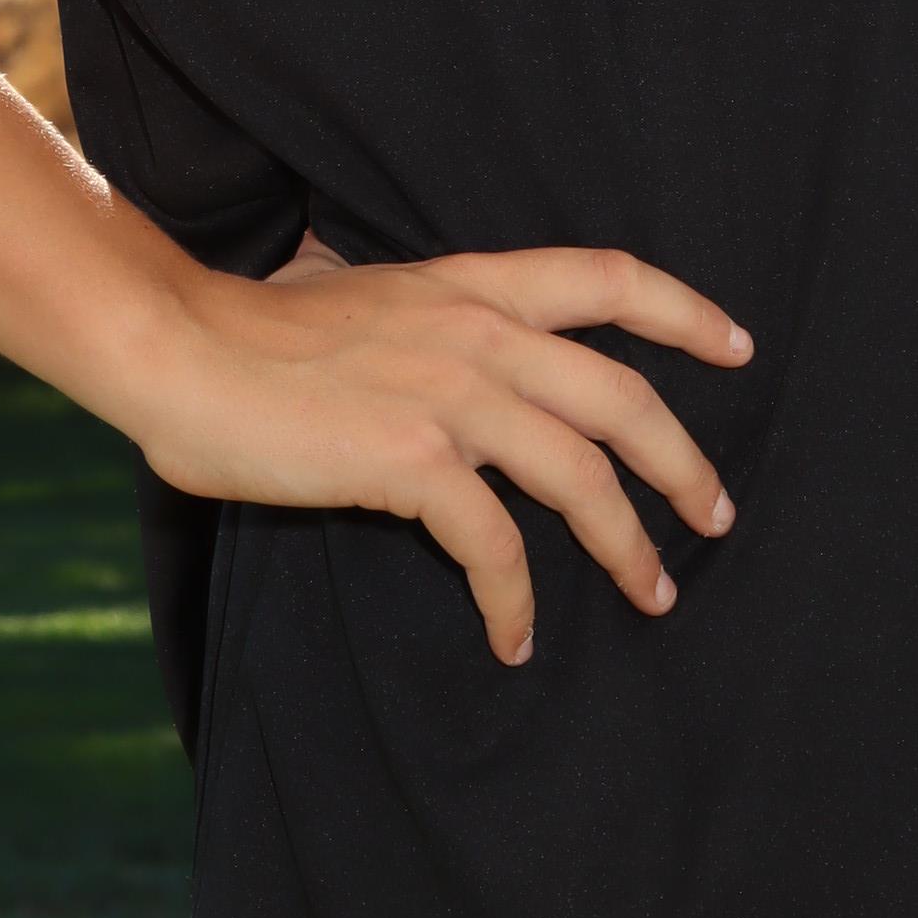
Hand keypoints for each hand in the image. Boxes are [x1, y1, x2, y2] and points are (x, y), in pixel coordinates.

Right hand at [111, 241, 748, 665]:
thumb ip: (409, 309)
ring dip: (630, 545)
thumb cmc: (247, 328)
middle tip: (717, 514)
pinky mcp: (412, 461)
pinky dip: (517, 602)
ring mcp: (451, 395)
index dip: (686, 310)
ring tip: (656, 593)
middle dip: (685, 462)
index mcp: (470, 284)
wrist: (179, 348)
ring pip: (583, 477)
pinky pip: (496, 546)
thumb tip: (410, 323)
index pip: (608, 277)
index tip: (738, 346)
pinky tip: (516, 639)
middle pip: (624, 395)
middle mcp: (478, 332)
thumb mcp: (350, 288)